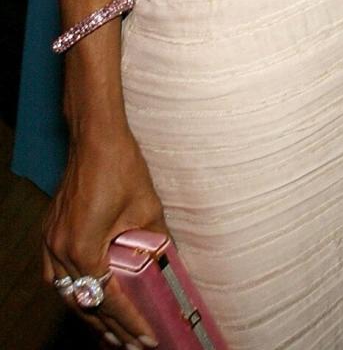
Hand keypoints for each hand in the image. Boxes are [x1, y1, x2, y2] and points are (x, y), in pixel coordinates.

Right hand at [42, 128, 167, 348]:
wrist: (95, 137)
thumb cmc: (121, 166)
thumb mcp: (147, 208)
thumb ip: (155, 242)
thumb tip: (169, 265)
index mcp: (85, 248)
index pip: (108, 299)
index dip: (129, 322)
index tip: (147, 338)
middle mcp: (62, 250)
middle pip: (84, 303)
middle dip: (109, 328)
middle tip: (132, 345)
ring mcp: (51, 242)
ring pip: (67, 292)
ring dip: (89, 313)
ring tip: (111, 333)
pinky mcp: (50, 232)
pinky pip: (57, 274)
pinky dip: (73, 291)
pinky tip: (87, 299)